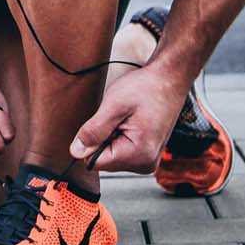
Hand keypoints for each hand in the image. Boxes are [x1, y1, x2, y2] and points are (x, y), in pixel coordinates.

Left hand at [70, 64, 184, 173]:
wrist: (169, 80)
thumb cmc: (146, 88)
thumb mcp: (114, 105)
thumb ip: (94, 131)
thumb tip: (75, 152)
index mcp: (138, 155)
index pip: (95, 162)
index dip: (91, 141)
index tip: (105, 122)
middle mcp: (145, 164)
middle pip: (104, 160)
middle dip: (103, 137)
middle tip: (118, 117)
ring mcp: (147, 160)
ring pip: (111, 154)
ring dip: (111, 135)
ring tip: (126, 118)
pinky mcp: (146, 153)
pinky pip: (121, 149)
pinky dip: (119, 135)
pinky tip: (131, 121)